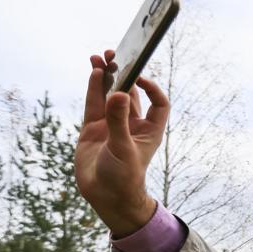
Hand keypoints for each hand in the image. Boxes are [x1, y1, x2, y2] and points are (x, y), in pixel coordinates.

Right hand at [75, 50, 169, 236]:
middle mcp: (133, 124)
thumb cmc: (124, 177)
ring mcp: (113, 124)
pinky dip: (94, 87)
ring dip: (107, 76)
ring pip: (111, 94)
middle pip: (132, 93)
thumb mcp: (123, 149)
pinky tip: (94, 71)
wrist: (105, 196)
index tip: (141, 77)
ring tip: (100, 57)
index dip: (153, 89)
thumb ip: (118, 122)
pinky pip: (95, 102)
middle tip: (117, 55)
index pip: (159, 104)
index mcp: (150, 130)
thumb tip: (118, 94)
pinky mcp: (94, 128)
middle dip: (126, 74)